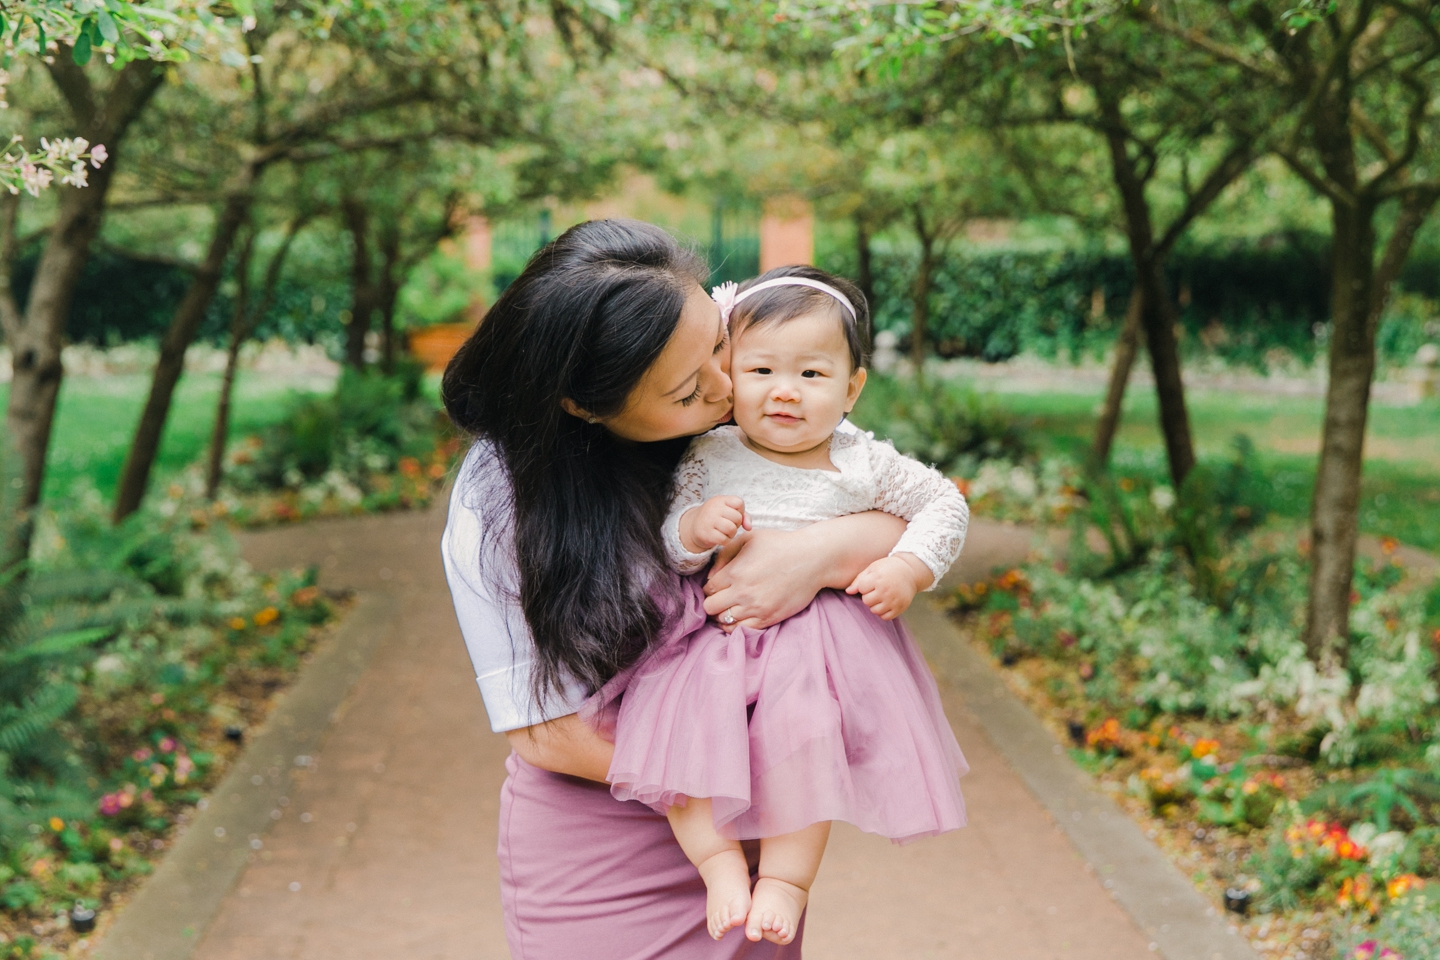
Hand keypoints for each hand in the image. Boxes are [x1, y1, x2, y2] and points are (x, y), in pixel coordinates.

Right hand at [679, 496, 750, 553]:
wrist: (693, 527)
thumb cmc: (715, 518)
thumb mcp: (728, 511)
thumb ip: (744, 516)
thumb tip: (749, 527)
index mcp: (719, 500)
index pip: (739, 503)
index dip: (740, 511)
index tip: (732, 515)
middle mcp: (713, 508)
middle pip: (737, 518)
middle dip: (736, 524)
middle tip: (728, 526)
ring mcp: (708, 521)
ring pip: (732, 529)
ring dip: (732, 534)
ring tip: (725, 532)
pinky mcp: (706, 534)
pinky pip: (724, 539)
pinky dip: (725, 541)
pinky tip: (720, 538)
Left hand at [703, 527, 821, 631]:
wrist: (812, 559)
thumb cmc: (780, 545)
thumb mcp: (749, 539)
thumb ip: (724, 555)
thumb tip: (710, 576)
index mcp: (735, 571)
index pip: (708, 589)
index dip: (709, 588)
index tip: (717, 587)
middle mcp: (743, 592)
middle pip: (711, 607)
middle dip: (712, 603)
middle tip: (721, 598)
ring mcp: (756, 607)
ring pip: (723, 621)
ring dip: (723, 615)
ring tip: (731, 607)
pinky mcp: (769, 618)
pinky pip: (741, 630)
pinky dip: (736, 626)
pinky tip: (741, 616)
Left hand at [845, 554, 930, 619]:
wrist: (910, 572)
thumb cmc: (888, 568)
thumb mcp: (873, 568)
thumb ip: (859, 580)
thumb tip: (848, 592)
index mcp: (878, 578)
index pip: (861, 589)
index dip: (864, 585)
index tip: (871, 581)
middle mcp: (886, 590)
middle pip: (866, 601)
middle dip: (869, 595)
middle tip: (877, 589)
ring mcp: (893, 600)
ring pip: (874, 610)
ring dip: (875, 605)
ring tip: (881, 596)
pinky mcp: (900, 608)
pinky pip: (885, 617)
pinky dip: (883, 612)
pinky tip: (886, 603)